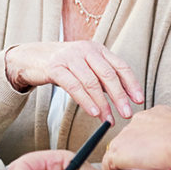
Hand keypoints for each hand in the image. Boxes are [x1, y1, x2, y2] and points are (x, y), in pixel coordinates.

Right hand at [5, 41, 142, 121]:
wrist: (31, 57)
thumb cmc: (62, 65)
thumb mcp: (85, 66)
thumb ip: (101, 77)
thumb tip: (122, 98)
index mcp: (98, 49)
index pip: (120, 66)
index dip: (132, 84)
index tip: (139, 100)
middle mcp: (86, 50)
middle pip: (109, 75)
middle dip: (120, 97)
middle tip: (127, 114)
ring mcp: (70, 58)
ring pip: (92, 83)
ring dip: (103, 104)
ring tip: (109, 120)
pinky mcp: (55, 68)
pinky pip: (74, 87)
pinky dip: (86, 101)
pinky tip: (93, 113)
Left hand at [101, 105, 170, 169]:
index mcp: (157, 113)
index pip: (145, 128)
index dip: (148, 144)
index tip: (154, 156)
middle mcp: (138, 120)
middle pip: (131, 139)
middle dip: (136, 153)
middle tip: (145, 169)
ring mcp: (126, 135)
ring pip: (119, 152)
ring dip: (126, 164)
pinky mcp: (118, 151)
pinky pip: (109, 166)